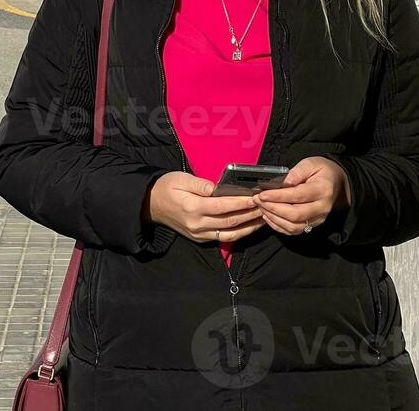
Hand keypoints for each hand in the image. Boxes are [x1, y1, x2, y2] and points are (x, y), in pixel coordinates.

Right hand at [143, 171, 263, 242]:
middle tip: (267, 206)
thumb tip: (217, 186)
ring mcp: (200, 234)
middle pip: (231, 221)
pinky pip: (224, 238)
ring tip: (265, 218)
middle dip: (251, 214)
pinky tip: (250, 226)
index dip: (240, 202)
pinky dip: (240, 232)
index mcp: (192, 207)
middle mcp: (197, 224)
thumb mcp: (180, 179)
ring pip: (231, 234)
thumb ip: (199, 183)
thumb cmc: (166, 188)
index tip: (256, 197)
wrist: (151, 206)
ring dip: (250, 227)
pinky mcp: (201, 238)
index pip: (222, 206)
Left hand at [251, 157, 349, 234]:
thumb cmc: (322, 171)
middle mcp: (322, 208)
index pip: (298, 196)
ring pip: (293, 226)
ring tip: (260, 207)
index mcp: (323, 190)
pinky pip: (293, 231)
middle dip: (272, 208)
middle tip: (257, 200)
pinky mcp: (312, 225)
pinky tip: (268, 216)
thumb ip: (297, 172)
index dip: (278, 196)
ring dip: (273, 218)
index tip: (262, 194)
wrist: (336, 183)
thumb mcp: (311, 163)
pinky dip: (278, 226)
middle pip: (295, 214)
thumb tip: (284, 182)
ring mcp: (317, 219)